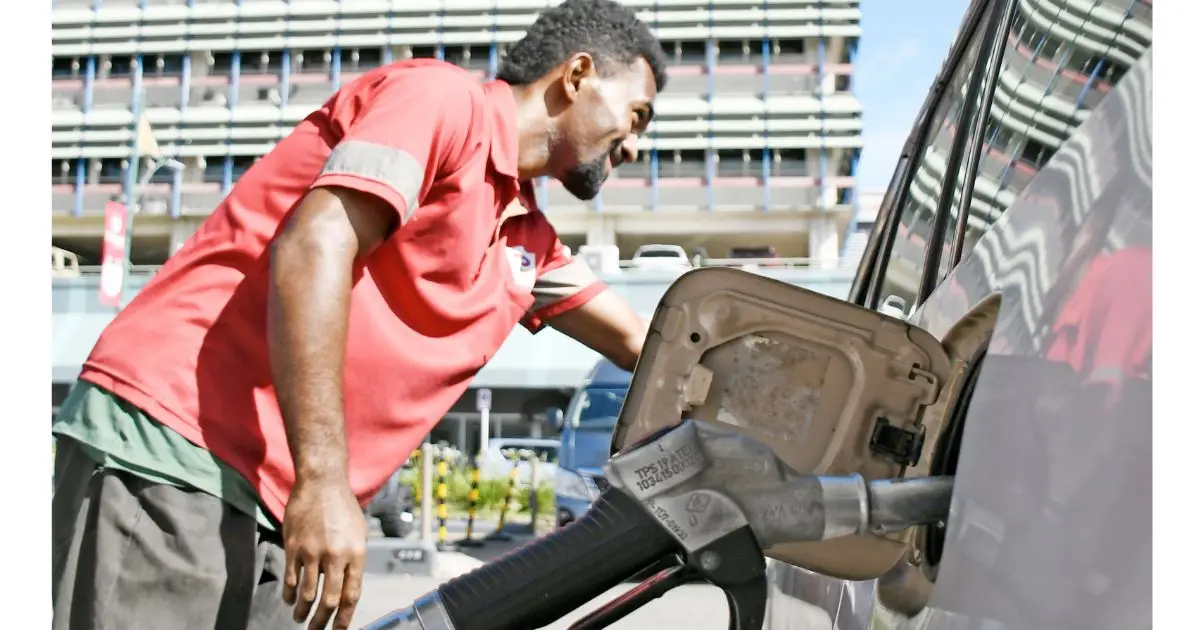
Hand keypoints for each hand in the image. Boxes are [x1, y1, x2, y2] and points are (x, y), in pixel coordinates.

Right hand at [282, 479, 368, 629]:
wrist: (322, 483)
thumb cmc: (343, 508)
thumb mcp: (359, 534)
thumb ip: (353, 561)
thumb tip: (348, 589)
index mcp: (357, 553)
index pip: (352, 595)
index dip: (345, 618)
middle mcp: (336, 555)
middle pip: (329, 600)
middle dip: (321, 622)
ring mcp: (313, 551)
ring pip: (306, 594)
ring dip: (302, 611)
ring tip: (300, 618)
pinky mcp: (293, 547)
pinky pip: (290, 579)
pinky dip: (289, 595)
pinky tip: (289, 600)